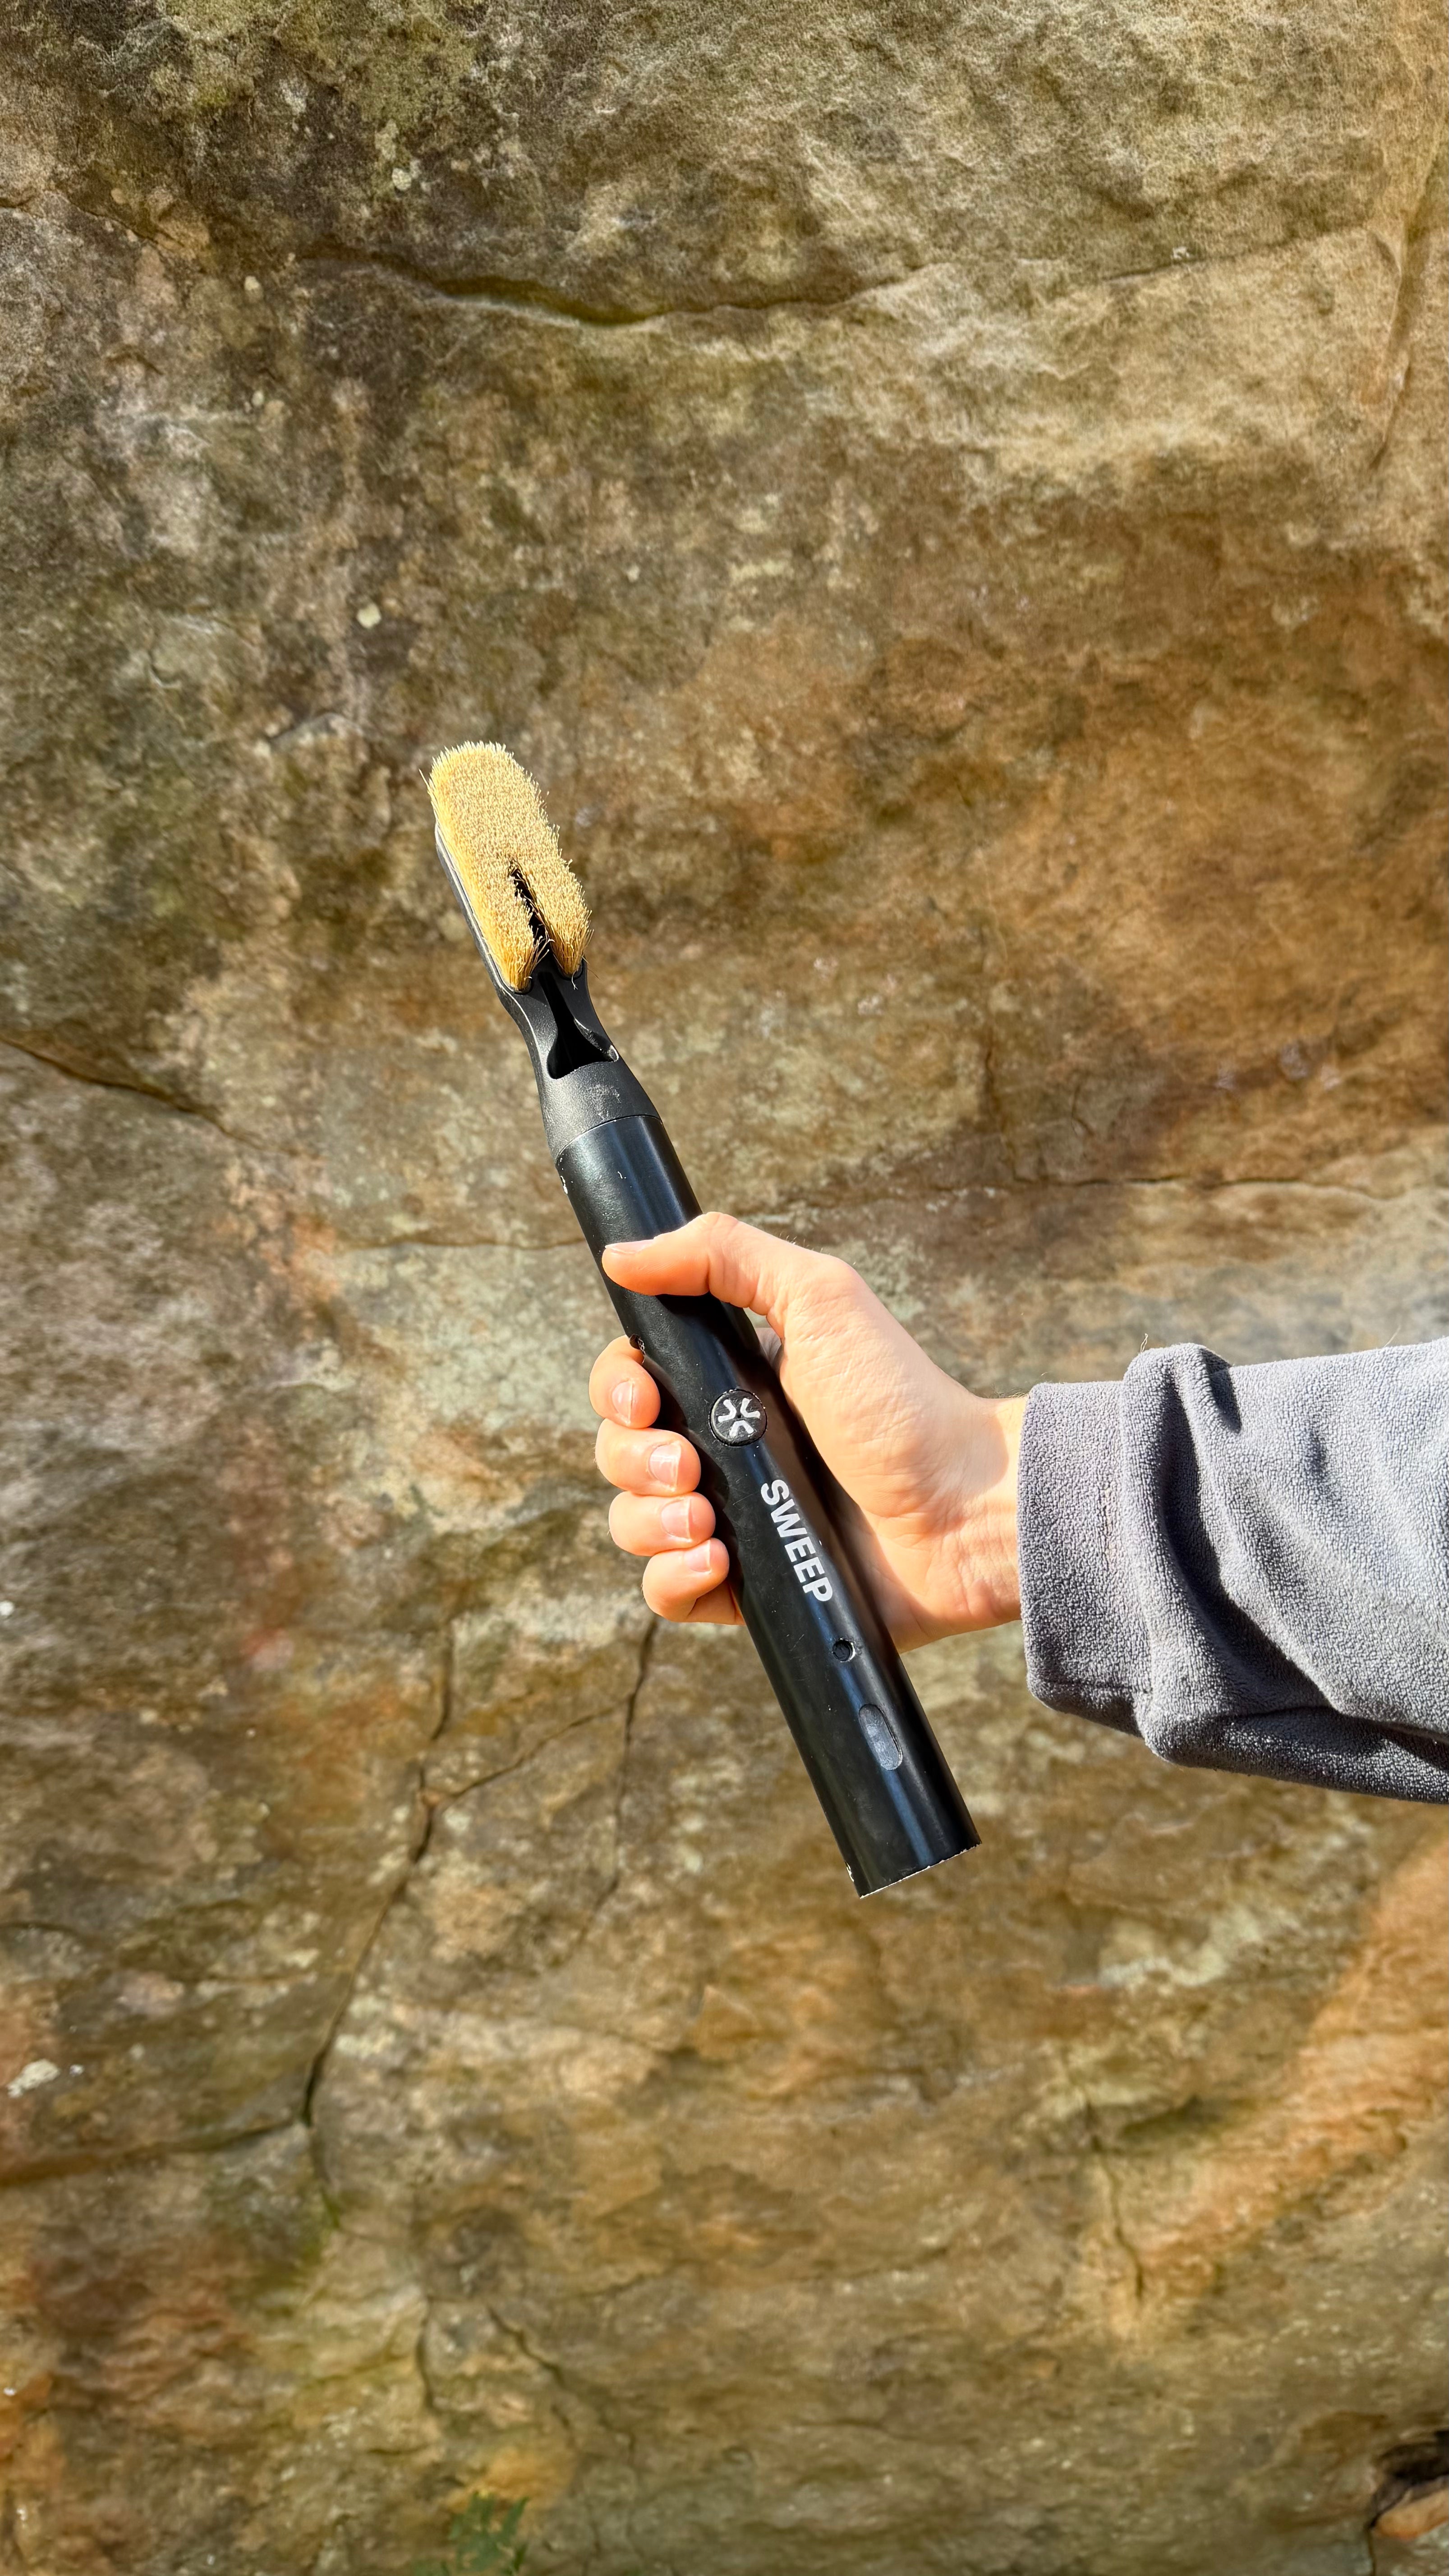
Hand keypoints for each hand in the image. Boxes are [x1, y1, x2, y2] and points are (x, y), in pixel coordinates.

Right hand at [588, 1212, 1022, 1643]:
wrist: (965, 1510)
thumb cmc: (903, 1403)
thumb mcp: (820, 1298)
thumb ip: (724, 1256)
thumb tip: (623, 1253)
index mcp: (732, 1382)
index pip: (631, 1382)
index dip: (617, 1391)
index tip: (645, 1398)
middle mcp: (726, 1449)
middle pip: (620, 1453)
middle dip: (634, 1458)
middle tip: (690, 1466)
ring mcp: (737, 1518)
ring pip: (634, 1523)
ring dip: (651, 1521)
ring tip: (707, 1518)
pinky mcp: (752, 1584)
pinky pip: (668, 1593)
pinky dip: (674, 1579)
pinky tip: (720, 1563)